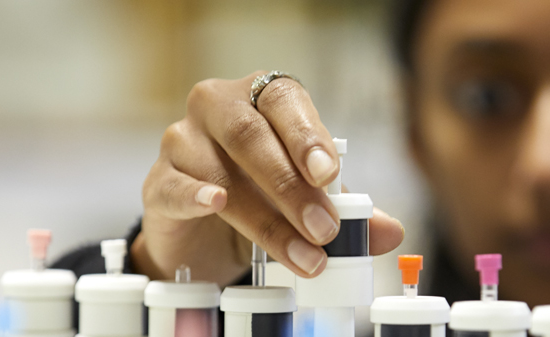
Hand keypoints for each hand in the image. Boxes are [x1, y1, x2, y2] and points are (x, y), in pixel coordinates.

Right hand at [133, 71, 404, 285]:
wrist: (205, 235)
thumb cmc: (262, 197)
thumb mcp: (309, 200)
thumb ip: (348, 210)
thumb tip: (391, 232)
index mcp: (261, 97)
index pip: (285, 101)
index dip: (306, 135)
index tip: (328, 174)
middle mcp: (218, 108)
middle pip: (252, 135)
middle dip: (292, 187)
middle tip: (324, 229)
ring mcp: (182, 141)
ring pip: (221, 170)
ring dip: (266, 216)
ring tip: (302, 251)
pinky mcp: (158, 180)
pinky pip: (174, 185)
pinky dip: (196, 195)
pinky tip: (217, 203)